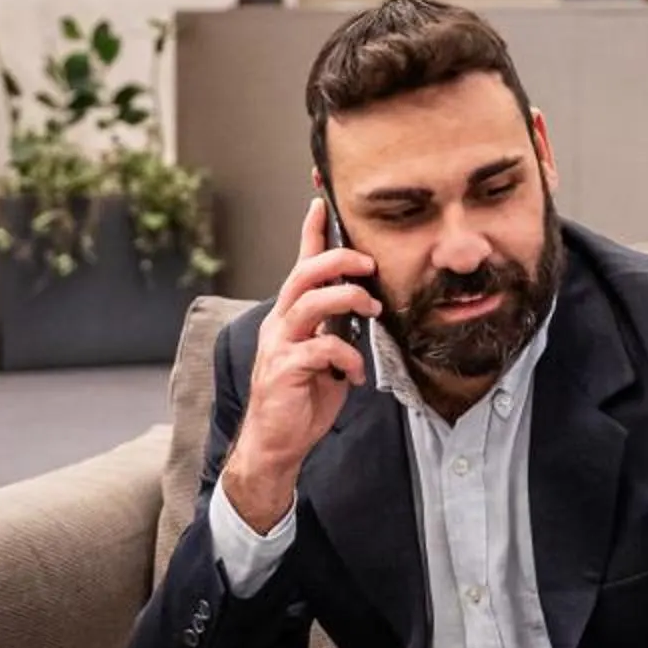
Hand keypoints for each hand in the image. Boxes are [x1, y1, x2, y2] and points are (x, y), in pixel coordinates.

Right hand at [221, 197, 376, 534]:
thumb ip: (337, 329)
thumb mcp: (325, 357)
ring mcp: (278, 345)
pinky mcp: (284, 370)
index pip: (299, 265)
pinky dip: (347, 357)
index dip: (311, 233)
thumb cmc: (300, 400)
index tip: (321, 201)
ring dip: (347, 300)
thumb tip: (364, 306)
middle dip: (339, 260)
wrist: (275, 445)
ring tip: (372, 311)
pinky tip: (353, 376)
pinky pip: (321, 349)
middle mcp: (279, 324)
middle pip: (303, 274)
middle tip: (370, 265)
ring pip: (310, 302)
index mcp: (289, 316)